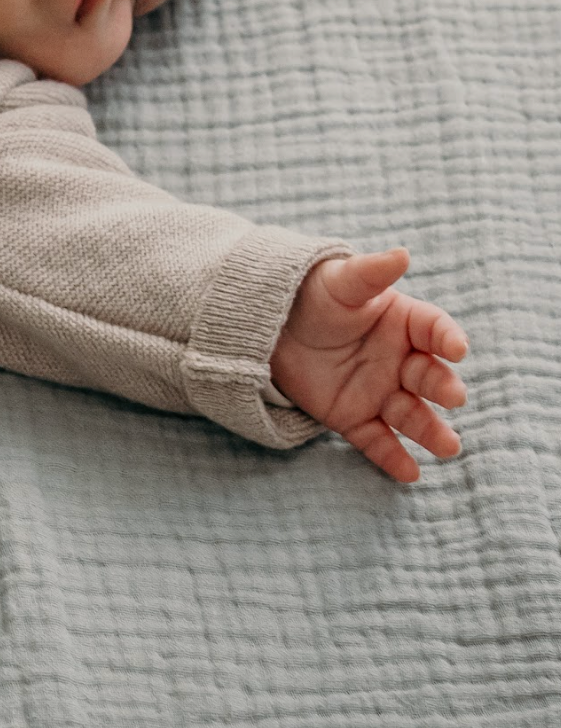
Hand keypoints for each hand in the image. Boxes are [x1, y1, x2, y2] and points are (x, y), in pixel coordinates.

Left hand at [269, 249, 468, 482]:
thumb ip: (369, 273)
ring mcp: (378, 391)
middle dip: (443, 387)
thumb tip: (401, 253)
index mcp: (404, 322)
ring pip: (410, 414)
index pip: (434, 329)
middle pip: (428, 376)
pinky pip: (375, 440)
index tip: (456, 348)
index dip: (447, 337)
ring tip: (448, 447)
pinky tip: (410, 474)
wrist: (272, 325)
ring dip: (429, 430)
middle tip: (454, 397)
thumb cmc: (314, 295)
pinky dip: (392, 457)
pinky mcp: (352, 416)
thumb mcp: (339, 281)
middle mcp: (399, 360)